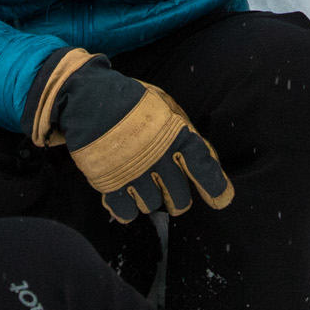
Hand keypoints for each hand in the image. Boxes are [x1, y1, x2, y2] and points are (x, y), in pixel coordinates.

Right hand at [34, 50, 235, 222]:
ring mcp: (133, 172)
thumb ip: (185, 134)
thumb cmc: (132, 102)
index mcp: (176, 134)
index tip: (222, 199)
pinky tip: (127, 195)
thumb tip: (206, 161)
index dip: (216, 187)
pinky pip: (127, 212)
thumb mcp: (165, 108)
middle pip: (180, 199)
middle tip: (170, 192)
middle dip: (178, 200)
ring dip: (150, 199)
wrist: (88, 97)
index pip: (204, 167)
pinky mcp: (109, 182)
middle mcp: (158, 157)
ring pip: (153, 206)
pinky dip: (129, 209)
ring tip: (141, 181)